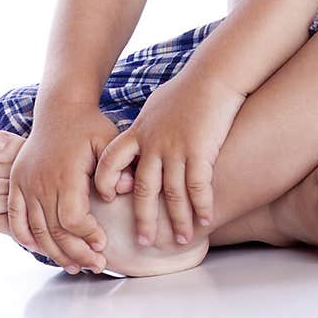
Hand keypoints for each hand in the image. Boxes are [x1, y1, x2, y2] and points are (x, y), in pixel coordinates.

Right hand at [7, 107, 122, 271]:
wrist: (60, 108)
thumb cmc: (89, 126)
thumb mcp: (108, 139)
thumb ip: (116, 166)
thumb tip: (125, 189)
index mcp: (64, 174)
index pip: (71, 219)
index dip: (87, 236)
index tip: (103, 244)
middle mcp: (41, 181)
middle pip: (55, 231)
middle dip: (77, 253)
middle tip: (97, 265)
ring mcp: (25, 183)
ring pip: (36, 230)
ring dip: (54, 252)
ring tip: (75, 265)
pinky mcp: (17, 183)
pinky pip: (15, 217)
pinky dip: (23, 236)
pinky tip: (39, 248)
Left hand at [93, 69, 244, 246]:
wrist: (213, 76)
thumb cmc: (187, 89)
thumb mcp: (156, 106)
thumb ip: (145, 128)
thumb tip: (139, 139)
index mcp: (138, 132)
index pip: (110, 162)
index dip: (105, 182)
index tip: (108, 200)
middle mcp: (153, 144)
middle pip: (141, 189)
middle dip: (144, 219)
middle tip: (145, 241)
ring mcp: (175, 149)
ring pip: (172, 195)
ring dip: (178, 220)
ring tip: (182, 239)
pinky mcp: (199, 151)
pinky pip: (197, 187)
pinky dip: (201, 207)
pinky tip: (205, 220)